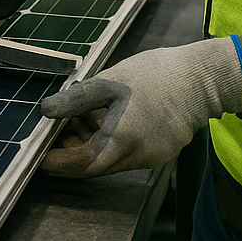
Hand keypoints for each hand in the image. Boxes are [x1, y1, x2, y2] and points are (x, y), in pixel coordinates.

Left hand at [40, 38, 241, 177]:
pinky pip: (126, 153)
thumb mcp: (109, 81)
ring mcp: (151, 156)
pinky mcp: (160, 151)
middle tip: (57, 130)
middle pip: (95, 164)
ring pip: (111, 159)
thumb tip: (47, 111)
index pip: (81, 164)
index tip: (40, 157)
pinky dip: (110, 140)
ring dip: (91, 143)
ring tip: (81, 117)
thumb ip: (76, 99)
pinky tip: (106, 117)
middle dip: (73, 150)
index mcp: (121, 140)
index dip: (58, 162)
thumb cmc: (155, 75)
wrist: (200, 79)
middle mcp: (136, 157)